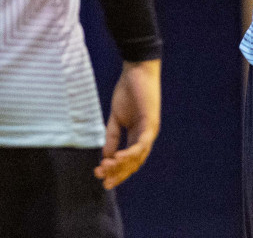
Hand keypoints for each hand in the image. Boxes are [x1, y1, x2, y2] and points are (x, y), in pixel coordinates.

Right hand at [96, 59, 160, 189]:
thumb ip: (111, 137)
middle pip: (133, 164)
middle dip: (118, 174)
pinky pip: (141, 143)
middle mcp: (146, 137)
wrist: (137, 70)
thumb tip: (106, 158)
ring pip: (137, 157)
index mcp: (138, 135)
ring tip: (105, 169)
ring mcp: (150, 131)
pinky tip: (118, 158)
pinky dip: (130, 153)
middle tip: (103, 182)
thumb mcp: (116, 118)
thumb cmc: (128, 90)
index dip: (116, 172)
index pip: (128, 160)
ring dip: (121, 165)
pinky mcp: (151, 123)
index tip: (101, 179)